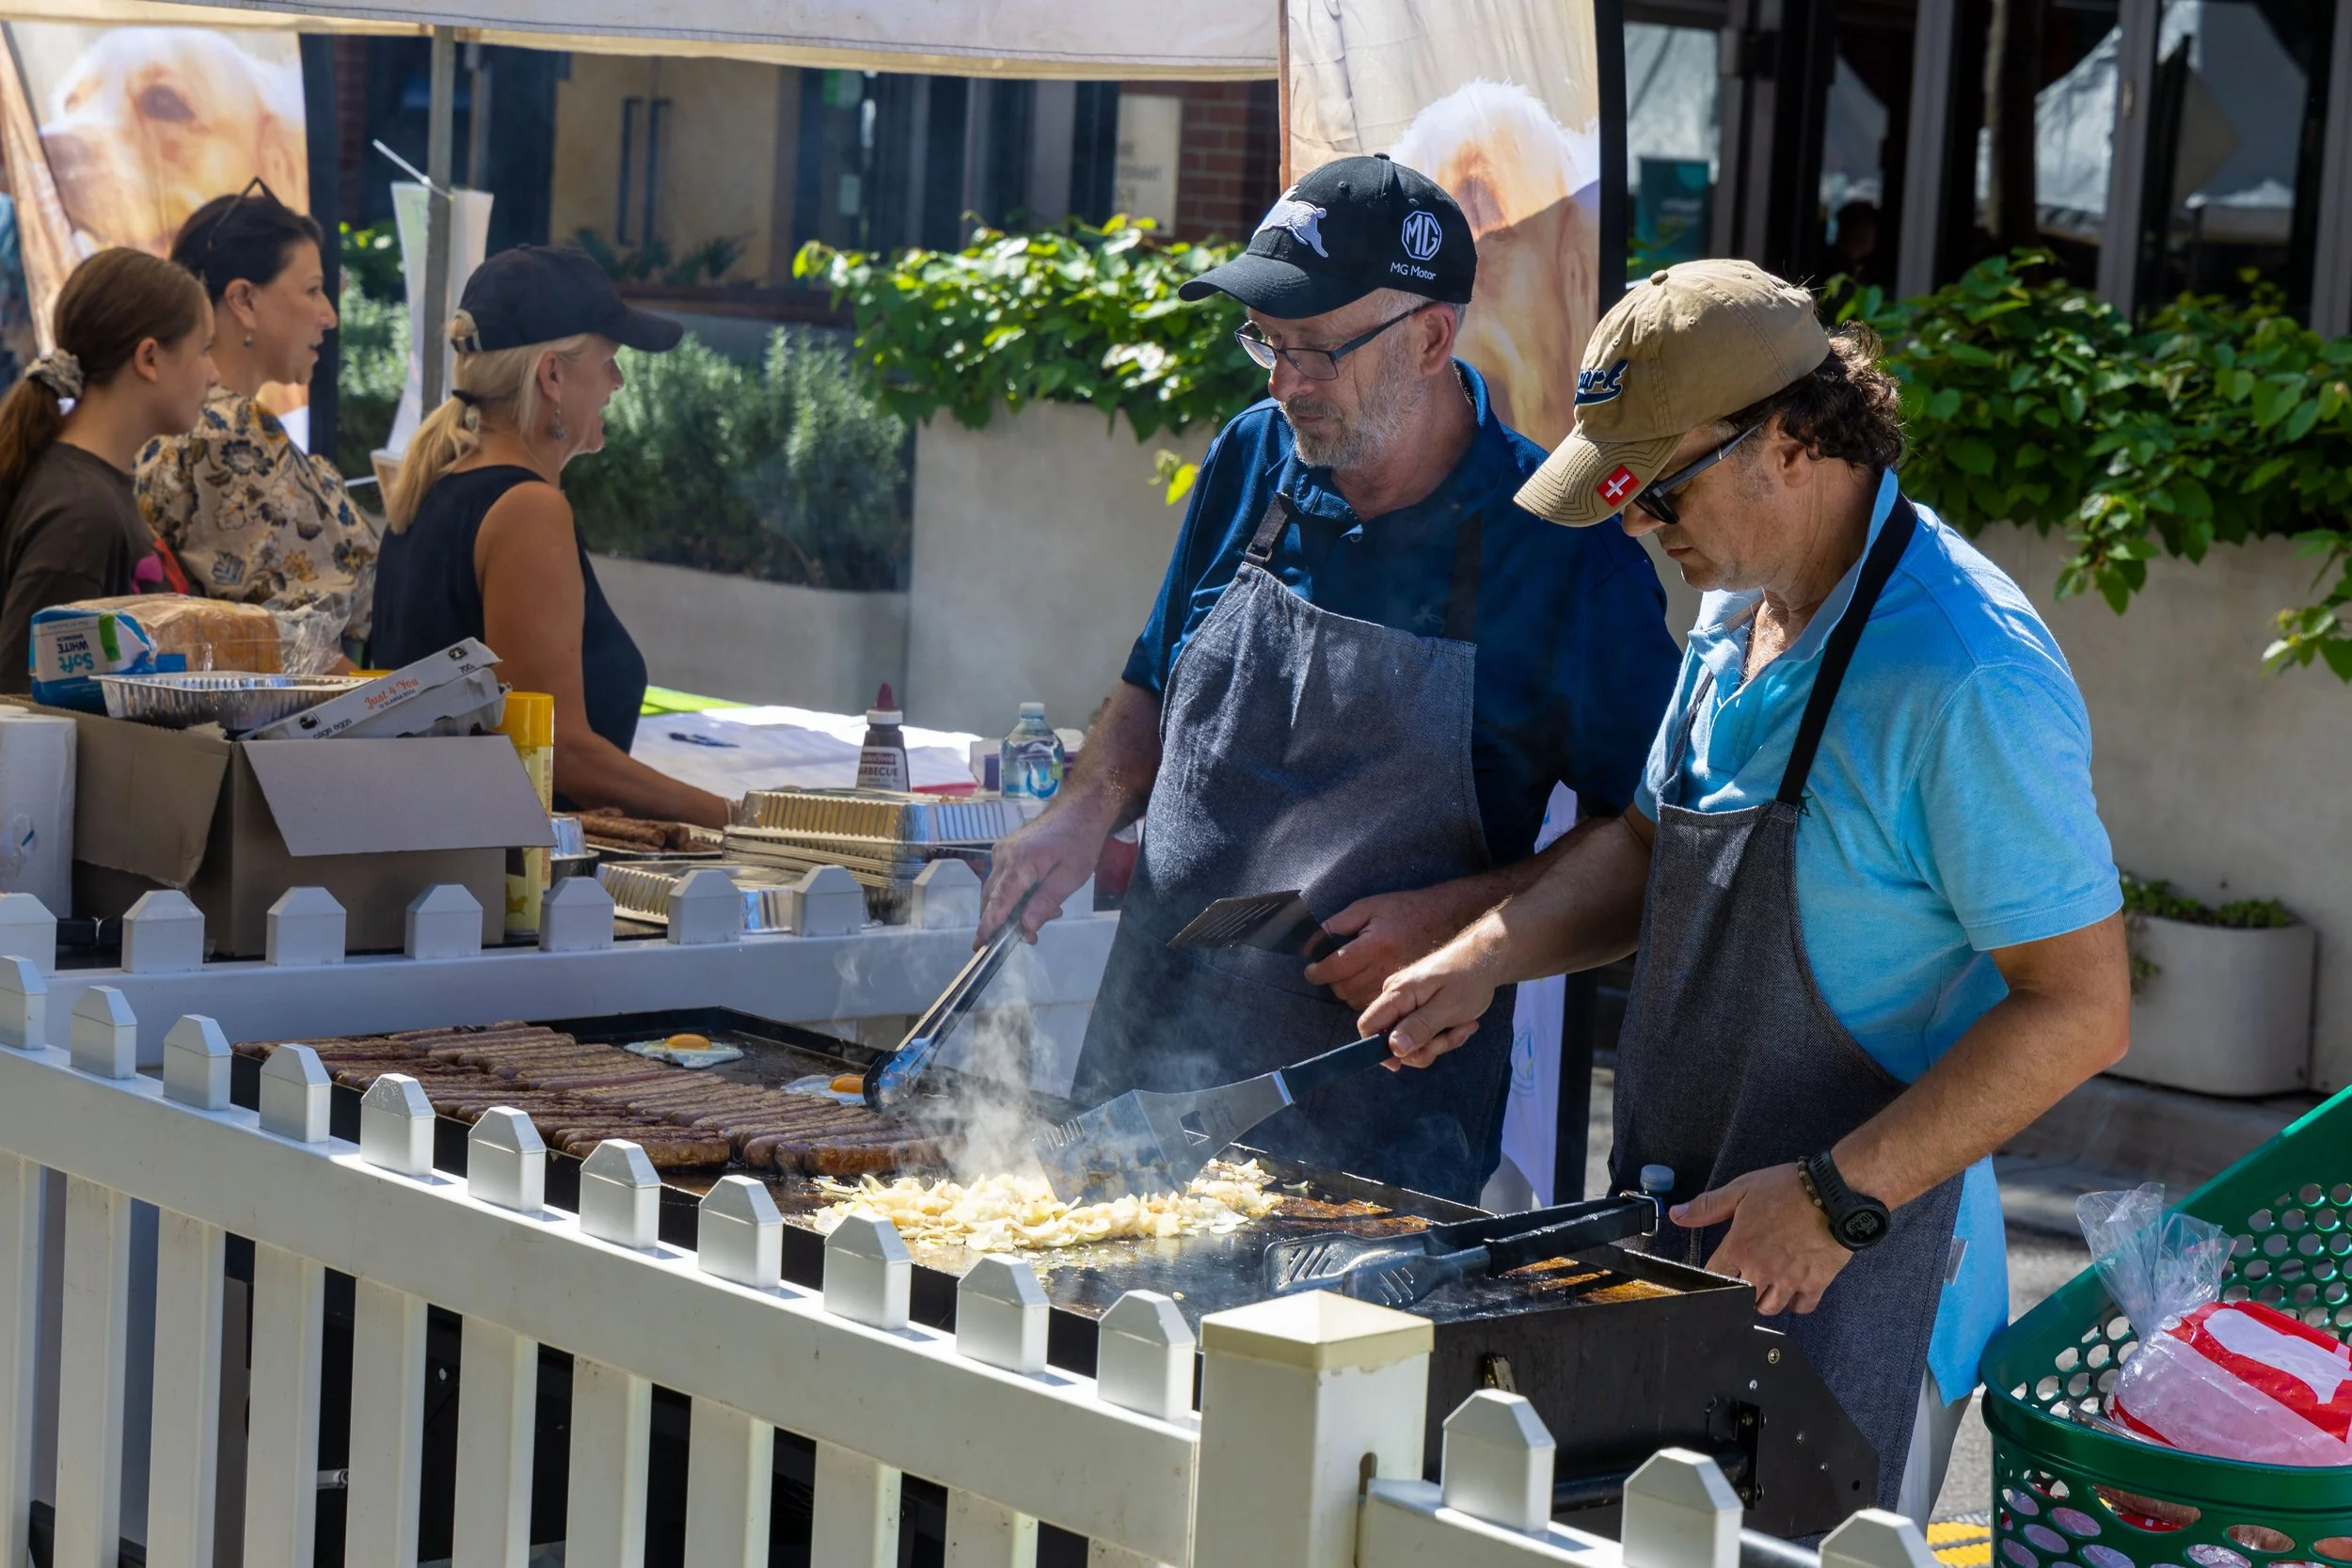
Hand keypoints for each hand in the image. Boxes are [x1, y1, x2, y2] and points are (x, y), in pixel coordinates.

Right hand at [976, 800, 1112, 946]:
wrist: (1077, 811)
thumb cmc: (1079, 842)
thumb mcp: (1070, 877)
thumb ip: (1046, 902)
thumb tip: (1026, 927)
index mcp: (1020, 862)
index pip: (999, 900)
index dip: (989, 925)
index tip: (979, 944)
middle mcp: (1003, 857)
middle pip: (993, 898)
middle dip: (1005, 923)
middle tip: (1031, 937)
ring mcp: (1001, 853)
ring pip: (995, 891)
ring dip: (1011, 910)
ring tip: (1043, 914)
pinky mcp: (1004, 852)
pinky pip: (1001, 881)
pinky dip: (1013, 896)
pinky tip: (1037, 899)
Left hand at [1303, 886, 1479, 1010]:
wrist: (1447, 918)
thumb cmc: (1406, 909)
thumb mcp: (1370, 906)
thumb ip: (1338, 923)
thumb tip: (1312, 943)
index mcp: (1375, 945)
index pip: (1336, 967)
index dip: (1317, 972)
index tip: (1310, 971)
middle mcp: (1386, 967)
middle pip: (1344, 988)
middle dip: (1331, 982)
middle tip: (1328, 971)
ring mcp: (1398, 982)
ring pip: (1357, 1001)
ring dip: (1346, 992)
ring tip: (1347, 976)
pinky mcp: (1406, 991)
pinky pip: (1375, 1004)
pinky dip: (1363, 998)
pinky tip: (1364, 984)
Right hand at [1353, 926, 1501, 1069]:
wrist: (1486, 958)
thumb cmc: (1469, 979)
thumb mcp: (1448, 1008)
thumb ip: (1419, 1027)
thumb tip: (1393, 1048)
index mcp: (1397, 993)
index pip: (1368, 1025)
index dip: (1378, 1050)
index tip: (1401, 1064)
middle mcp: (1396, 997)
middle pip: (1393, 1040)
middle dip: (1424, 1048)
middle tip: (1453, 1037)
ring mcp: (1407, 1002)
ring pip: (1411, 1041)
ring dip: (1439, 1042)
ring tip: (1464, 1026)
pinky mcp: (1418, 1007)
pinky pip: (1423, 1034)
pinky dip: (1442, 1035)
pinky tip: (1462, 1024)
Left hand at [1674, 1163, 1852, 1315]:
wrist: (1832, 1192)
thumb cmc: (1787, 1188)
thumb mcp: (1741, 1190)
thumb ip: (1707, 1206)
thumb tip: (1676, 1215)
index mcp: (1740, 1248)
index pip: (1714, 1276)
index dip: (1712, 1276)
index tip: (1717, 1271)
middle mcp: (1762, 1269)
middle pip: (1741, 1298)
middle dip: (1739, 1291)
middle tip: (1744, 1278)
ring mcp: (1789, 1279)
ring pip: (1769, 1308)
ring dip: (1764, 1300)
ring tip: (1765, 1286)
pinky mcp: (1815, 1283)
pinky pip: (1801, 1307)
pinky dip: (1795, 1304)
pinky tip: (1792, 1292)